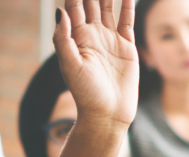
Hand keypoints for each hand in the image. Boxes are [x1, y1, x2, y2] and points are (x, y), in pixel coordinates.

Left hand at [54, 0, 138, 125]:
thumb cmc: (85, 94)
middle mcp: (91, 35)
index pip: (73, 5)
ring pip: (108, 6)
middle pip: (90, 2)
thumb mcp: (69, 66)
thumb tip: (60, 10)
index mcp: (75, 38)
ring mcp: (109, 39)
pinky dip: (128, 4)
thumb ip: (63, 39)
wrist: (107, 114)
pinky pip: (127, 19)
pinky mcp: (126, 46)